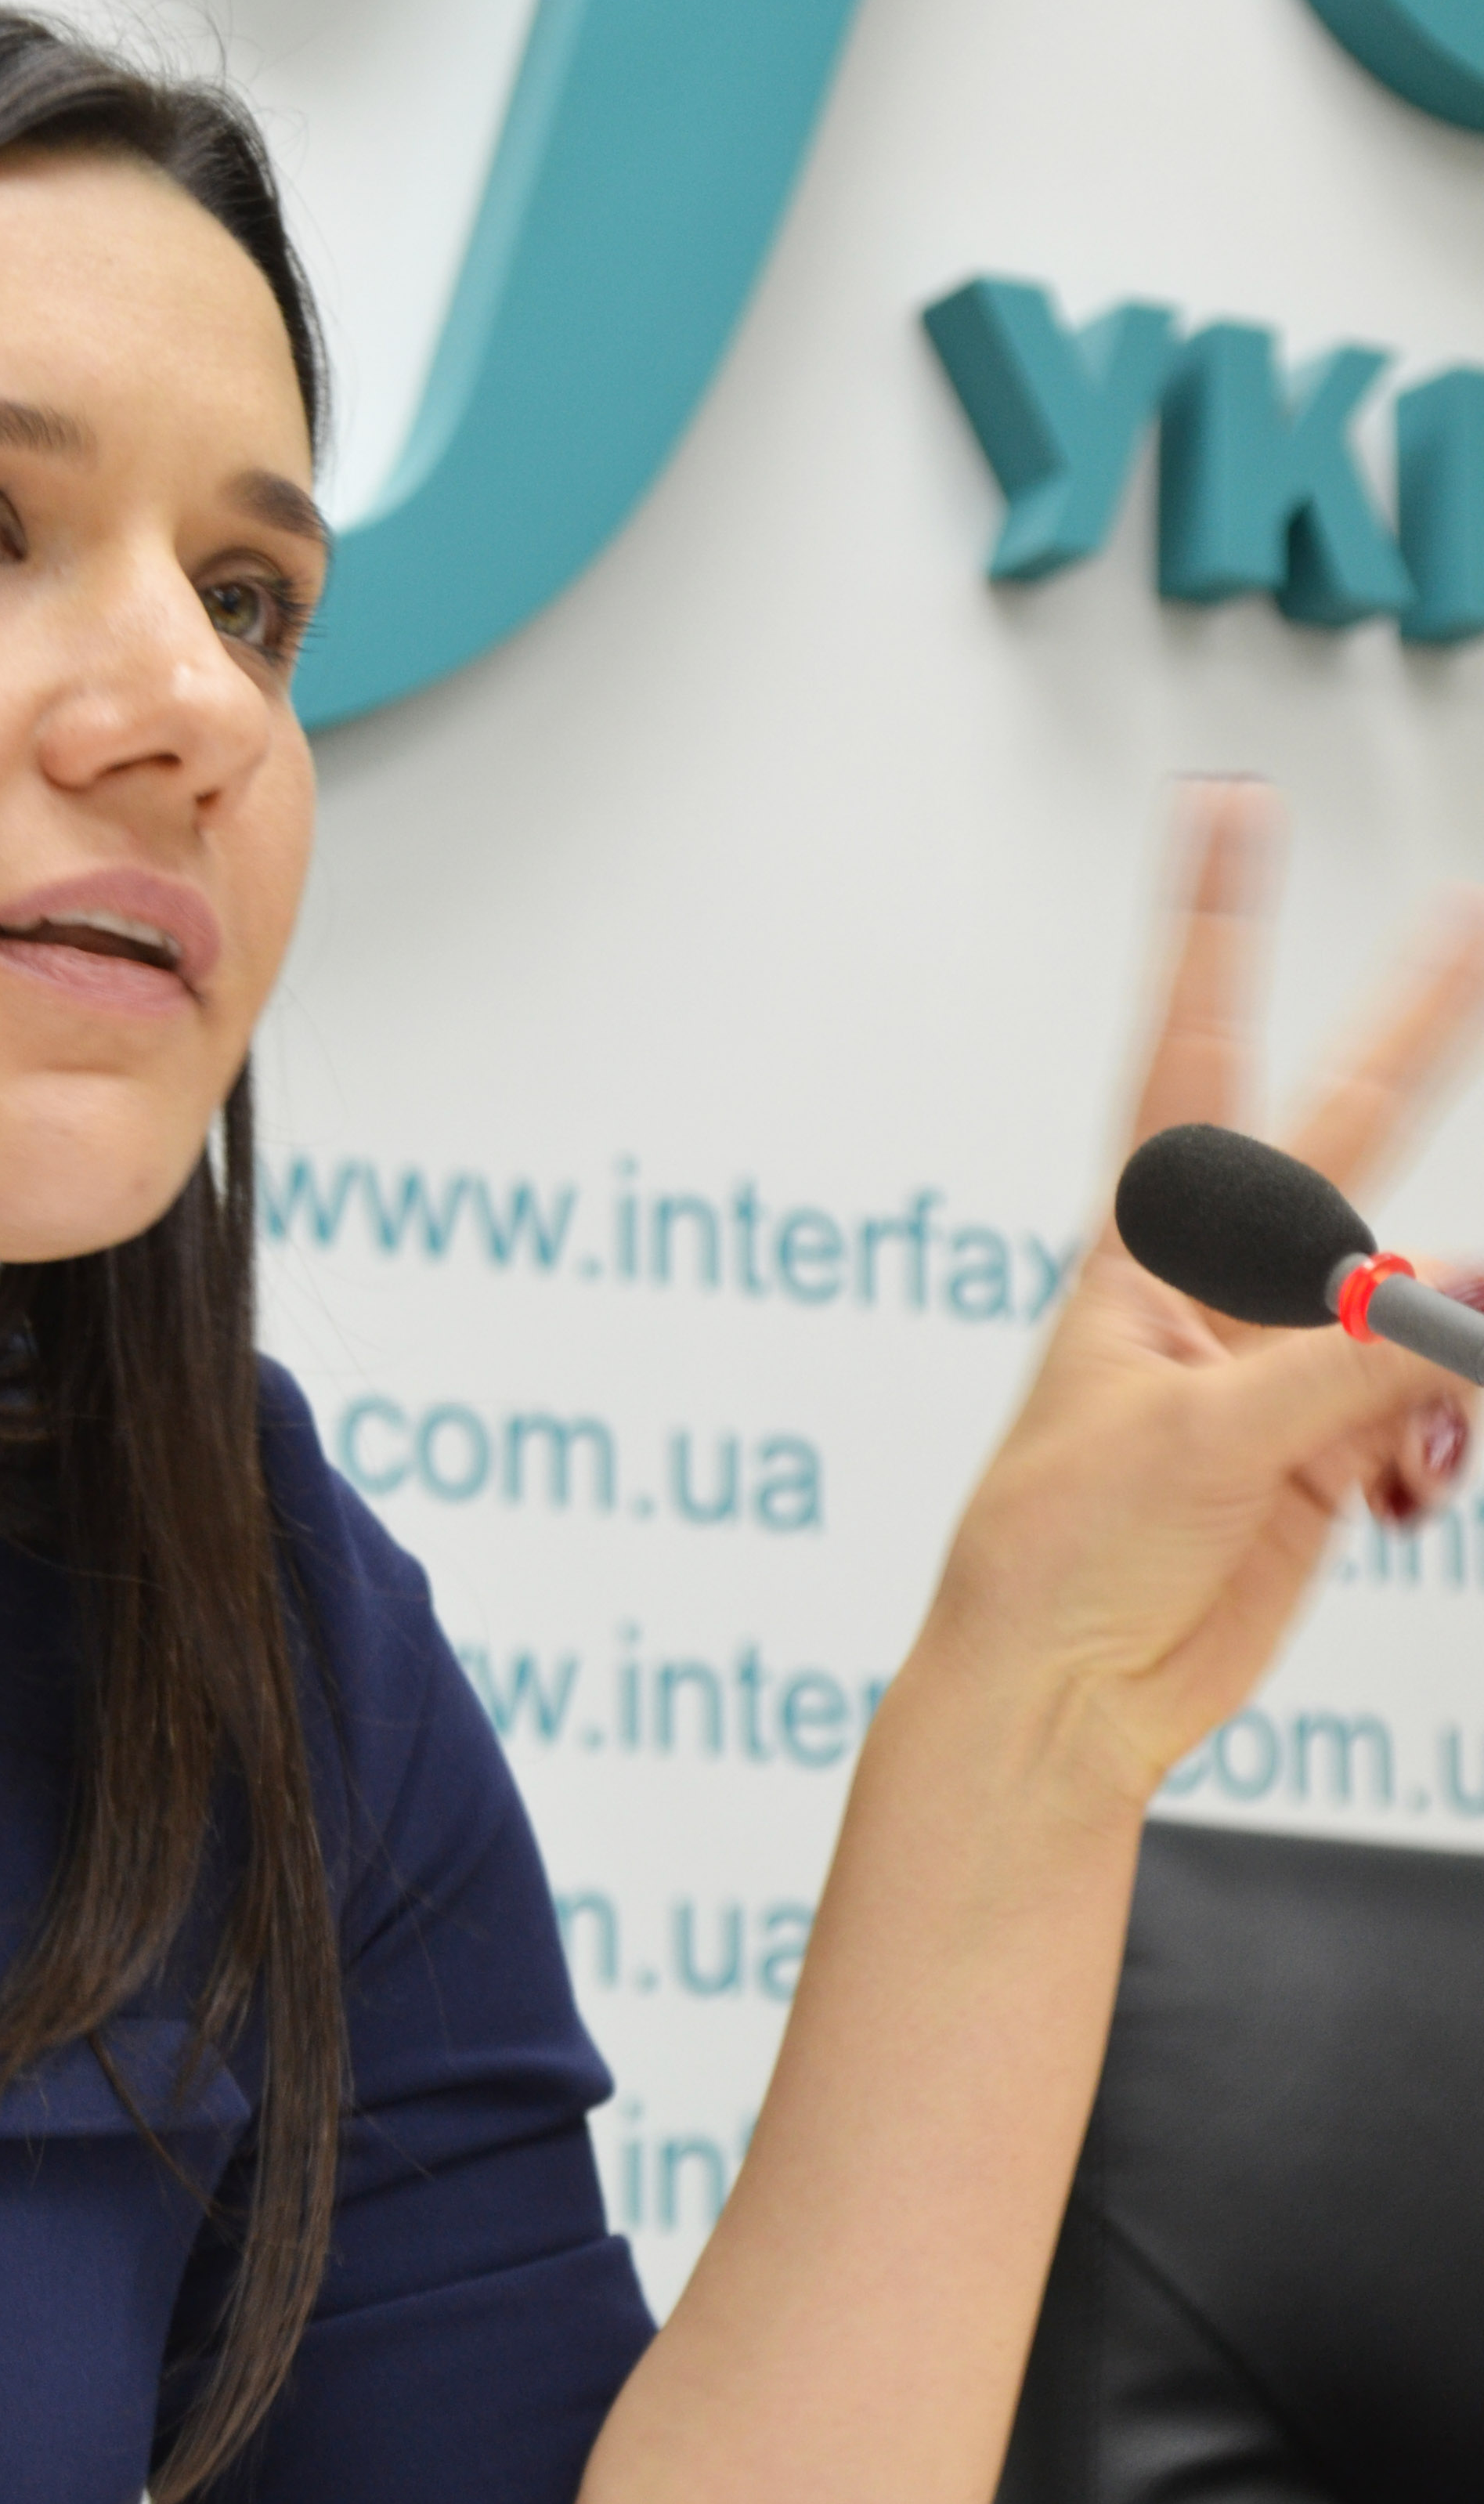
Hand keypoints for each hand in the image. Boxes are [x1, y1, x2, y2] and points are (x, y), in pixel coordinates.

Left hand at [927, 778, 1483, 1811]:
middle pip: (1347, 1126)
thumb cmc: (1061, 1554)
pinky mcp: (1333, 1445)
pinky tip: (1400, 1504)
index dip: (1213, 932)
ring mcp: (1287, 1363)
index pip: (1188, 1053)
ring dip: (1446, 1369)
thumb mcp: (1202, 1441)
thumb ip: (1353, 1361)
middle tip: (1481, 916)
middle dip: (1421, 1027)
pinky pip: (1435, 1407)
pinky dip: (1440, 1448)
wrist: (1065, 1692)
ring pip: (1426, 1305)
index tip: (1225, 811)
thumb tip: (1475, 1297)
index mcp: (1145, 1250)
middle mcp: (1224, 1286)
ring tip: (1404, 1458)